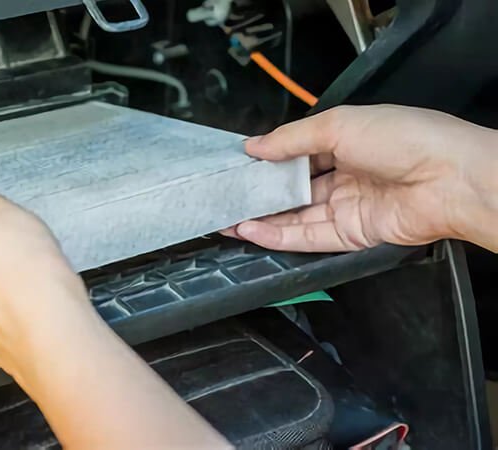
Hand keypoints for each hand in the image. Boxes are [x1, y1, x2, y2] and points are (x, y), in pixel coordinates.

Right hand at [222, 105, 497, 251]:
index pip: (296, 153)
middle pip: (292, 189)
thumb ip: (291, 139)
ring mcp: (347, 207)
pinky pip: (307, 237)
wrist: (448, 179)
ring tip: (226, 218)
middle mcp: (345, 176)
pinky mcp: (350, 234)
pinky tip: (250, 230)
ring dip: (261, 218)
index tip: (237, 165)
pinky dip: (277, 235)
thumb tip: (253, 146)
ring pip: (294, 216)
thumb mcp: (338, 124)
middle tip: (225, 196)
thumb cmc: (404, 139)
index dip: (267, 160)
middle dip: (259, 193)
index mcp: (345, 142)